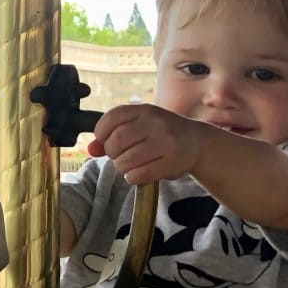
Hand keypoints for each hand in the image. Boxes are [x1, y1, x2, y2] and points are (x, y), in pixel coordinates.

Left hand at [88, 104, 204, 184]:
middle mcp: (156, 123)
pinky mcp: (172, 163)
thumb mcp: (139, 126)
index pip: (112, 118)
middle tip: (119, 155)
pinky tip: (139, 173)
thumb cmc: (160, 134)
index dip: (102, 132)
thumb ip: (112, 135)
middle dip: (112, 152)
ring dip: (122, 167)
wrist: (196, 142)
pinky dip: (133, 177)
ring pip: (126, 161)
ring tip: (130, 165)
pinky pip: (139, 175)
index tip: (105, 140)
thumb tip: (91, 149)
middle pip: (116, 142)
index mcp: (144, 110)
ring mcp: (166, 142)